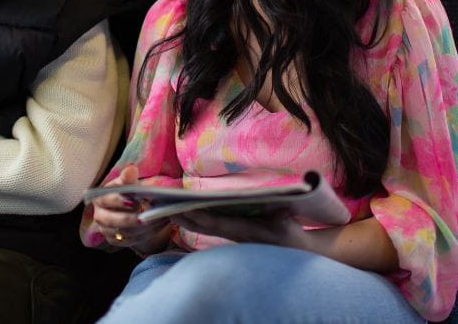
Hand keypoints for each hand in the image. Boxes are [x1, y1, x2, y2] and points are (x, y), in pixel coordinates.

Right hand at [89, 164, 172, 253]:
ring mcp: (106, 230)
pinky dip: (145, 234)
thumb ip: (129, 177)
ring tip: (159, 219)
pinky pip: (131, 241)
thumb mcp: (128, 182)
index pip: (107, 200)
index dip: (120, 202)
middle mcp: (100, 216)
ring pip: (124, 233)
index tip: (135, 202)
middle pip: (113, 221)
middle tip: (148, 217)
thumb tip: (131, 169)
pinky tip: (157, 226)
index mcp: (100, 198)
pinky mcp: (116, 241)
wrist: (129, 208)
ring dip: (143, 228)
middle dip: (131, 220)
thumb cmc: (127, 192)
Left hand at [170, 208, 307, 248]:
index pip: (215, 223)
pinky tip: (184, 213)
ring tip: (167, 208)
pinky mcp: (233, 234)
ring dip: (186, 219)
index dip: (197, 216)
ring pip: (204, 227)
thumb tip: (284, 209)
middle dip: (183, 217)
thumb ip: (283, 216)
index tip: (181, 208)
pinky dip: (196, 220)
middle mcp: (233, 234)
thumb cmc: (291, 234)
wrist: (294, 250)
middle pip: (202, 225)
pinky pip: (210, 227)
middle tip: (163, 206)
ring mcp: (232, 235)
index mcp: (242, 231)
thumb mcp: (288, 224)